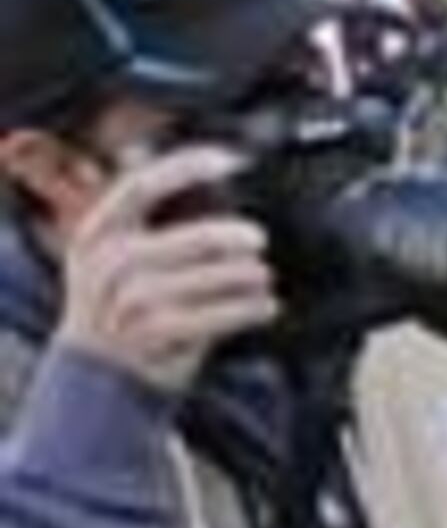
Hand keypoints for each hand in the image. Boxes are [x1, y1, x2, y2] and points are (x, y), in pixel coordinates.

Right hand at [52, 144, 275, 397]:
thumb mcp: (121, 253)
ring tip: (264, 276)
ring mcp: (126, 302)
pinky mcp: (151, 336)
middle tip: (258, 239)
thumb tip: (218, 180)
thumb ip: (158, 220)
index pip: (140, 187)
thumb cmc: (126, 300)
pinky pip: (209, 318)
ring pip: (202, 280)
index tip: (232, 159)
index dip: (186, 167)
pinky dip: (244, 310)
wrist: (98, 368)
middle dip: (228, 238)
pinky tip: (266, 306)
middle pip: (185, 240)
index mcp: (98, 231)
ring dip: (244, 277)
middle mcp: (107, 263)